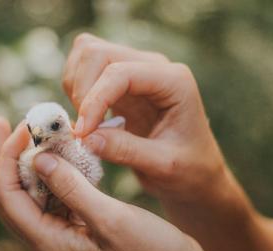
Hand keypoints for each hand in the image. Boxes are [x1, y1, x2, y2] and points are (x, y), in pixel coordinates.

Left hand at [0, 118, 229, 250]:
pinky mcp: (77, 224)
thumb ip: (72, 188)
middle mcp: (47, 238)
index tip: (20, 125)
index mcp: (47, 241)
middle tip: (9, 121)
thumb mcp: (111, 219)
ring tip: (35, 129)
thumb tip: (39, 158)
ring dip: (27, 160)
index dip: (4, 157)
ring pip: (28, 191)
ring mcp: (61, 232)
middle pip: (8, 192)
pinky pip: (52, 193)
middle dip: (5, 156)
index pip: (6, 194)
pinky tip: (62, 149)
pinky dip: (52, 169)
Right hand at [64, 33, 229, 203]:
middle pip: (97, 53)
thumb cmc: (190, 170)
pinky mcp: (120, 80)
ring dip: (75, 88)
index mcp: (174, 81)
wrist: (197, 175)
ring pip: (86, 53)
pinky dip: (75, 91)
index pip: (120, 73)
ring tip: (87, 125)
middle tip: (84, 130)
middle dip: (81, 91)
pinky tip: (88, 121)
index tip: (82, 134)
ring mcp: (136, 69)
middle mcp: (154, 66)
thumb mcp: (164, 166)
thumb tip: (86, 138)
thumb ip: (127, 150)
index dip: (94, 100)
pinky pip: (85, 68)